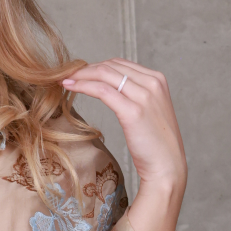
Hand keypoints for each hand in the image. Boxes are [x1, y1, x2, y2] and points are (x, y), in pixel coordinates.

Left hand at [62, 59, 187, 230]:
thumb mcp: (148, 111)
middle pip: (111, 66)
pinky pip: (102, 90)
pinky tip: (70, 88)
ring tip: (64, 80)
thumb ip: (135, 96)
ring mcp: (144, 95)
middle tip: (66, 75)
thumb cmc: (155, 144)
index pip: (120, 64)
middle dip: (85, 69)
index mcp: (157, 80)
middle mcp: (152, 83)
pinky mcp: (133, 111)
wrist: (167, 166)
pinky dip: (83, 86)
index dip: (96, 66)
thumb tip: (111, 89)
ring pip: (104, 75)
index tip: (79, 73)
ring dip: (80, 75)